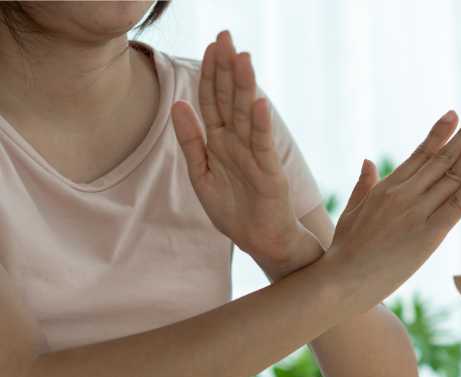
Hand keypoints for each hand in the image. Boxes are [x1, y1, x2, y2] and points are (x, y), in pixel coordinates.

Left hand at [171, 31, 319, 279]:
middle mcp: (238, 143)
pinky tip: (257, 102)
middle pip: (230, 99)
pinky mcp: (269, 174)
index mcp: (220, 142)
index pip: (213, 99)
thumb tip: (177, 104)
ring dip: (244, 86)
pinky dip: (260, 124)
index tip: (211, 44)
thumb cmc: (235, 212)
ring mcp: (255, 156)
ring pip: (246, 115)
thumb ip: (190, 140)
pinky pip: (262, 145)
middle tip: (226, 36)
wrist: (263, 242)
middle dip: (227, 68)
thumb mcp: (201, 175)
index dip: (210, 72)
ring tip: (242, 58)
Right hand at [322, 110, 460, 307]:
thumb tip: (369, 161)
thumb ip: (363, 184)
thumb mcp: (352, 210)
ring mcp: (417, 214)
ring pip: (452, 177)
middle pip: (442, 159)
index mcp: (387, 187)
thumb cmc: (345, 249)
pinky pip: (454, 207)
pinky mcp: (428, 236)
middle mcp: (404, 195)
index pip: (420, 154)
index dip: (440, 133)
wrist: (342, 279)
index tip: (455, 114)